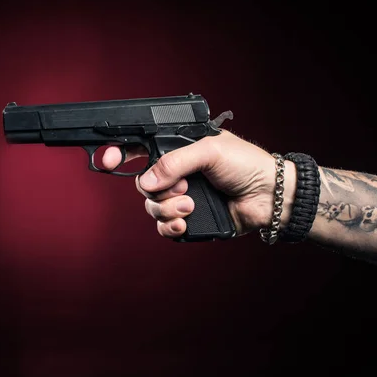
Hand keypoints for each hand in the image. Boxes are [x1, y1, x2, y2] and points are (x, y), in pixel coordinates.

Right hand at [102, 130, 296, 238]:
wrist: (269, 196)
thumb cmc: (245, 164)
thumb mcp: (209, 150)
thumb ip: (175, 161)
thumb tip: (146, 181)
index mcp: (179, 150)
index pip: (141, 149)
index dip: (121, 154)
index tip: (107, 160)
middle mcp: (177, 174)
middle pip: (143, 184)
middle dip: (157, 189)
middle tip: (182, 188)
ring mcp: (182, 198)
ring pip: (152, 207)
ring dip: (167, 208)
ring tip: (190, 205)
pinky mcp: (189, 219)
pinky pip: (164, 227)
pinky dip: (170, 227)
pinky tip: (184, 222)